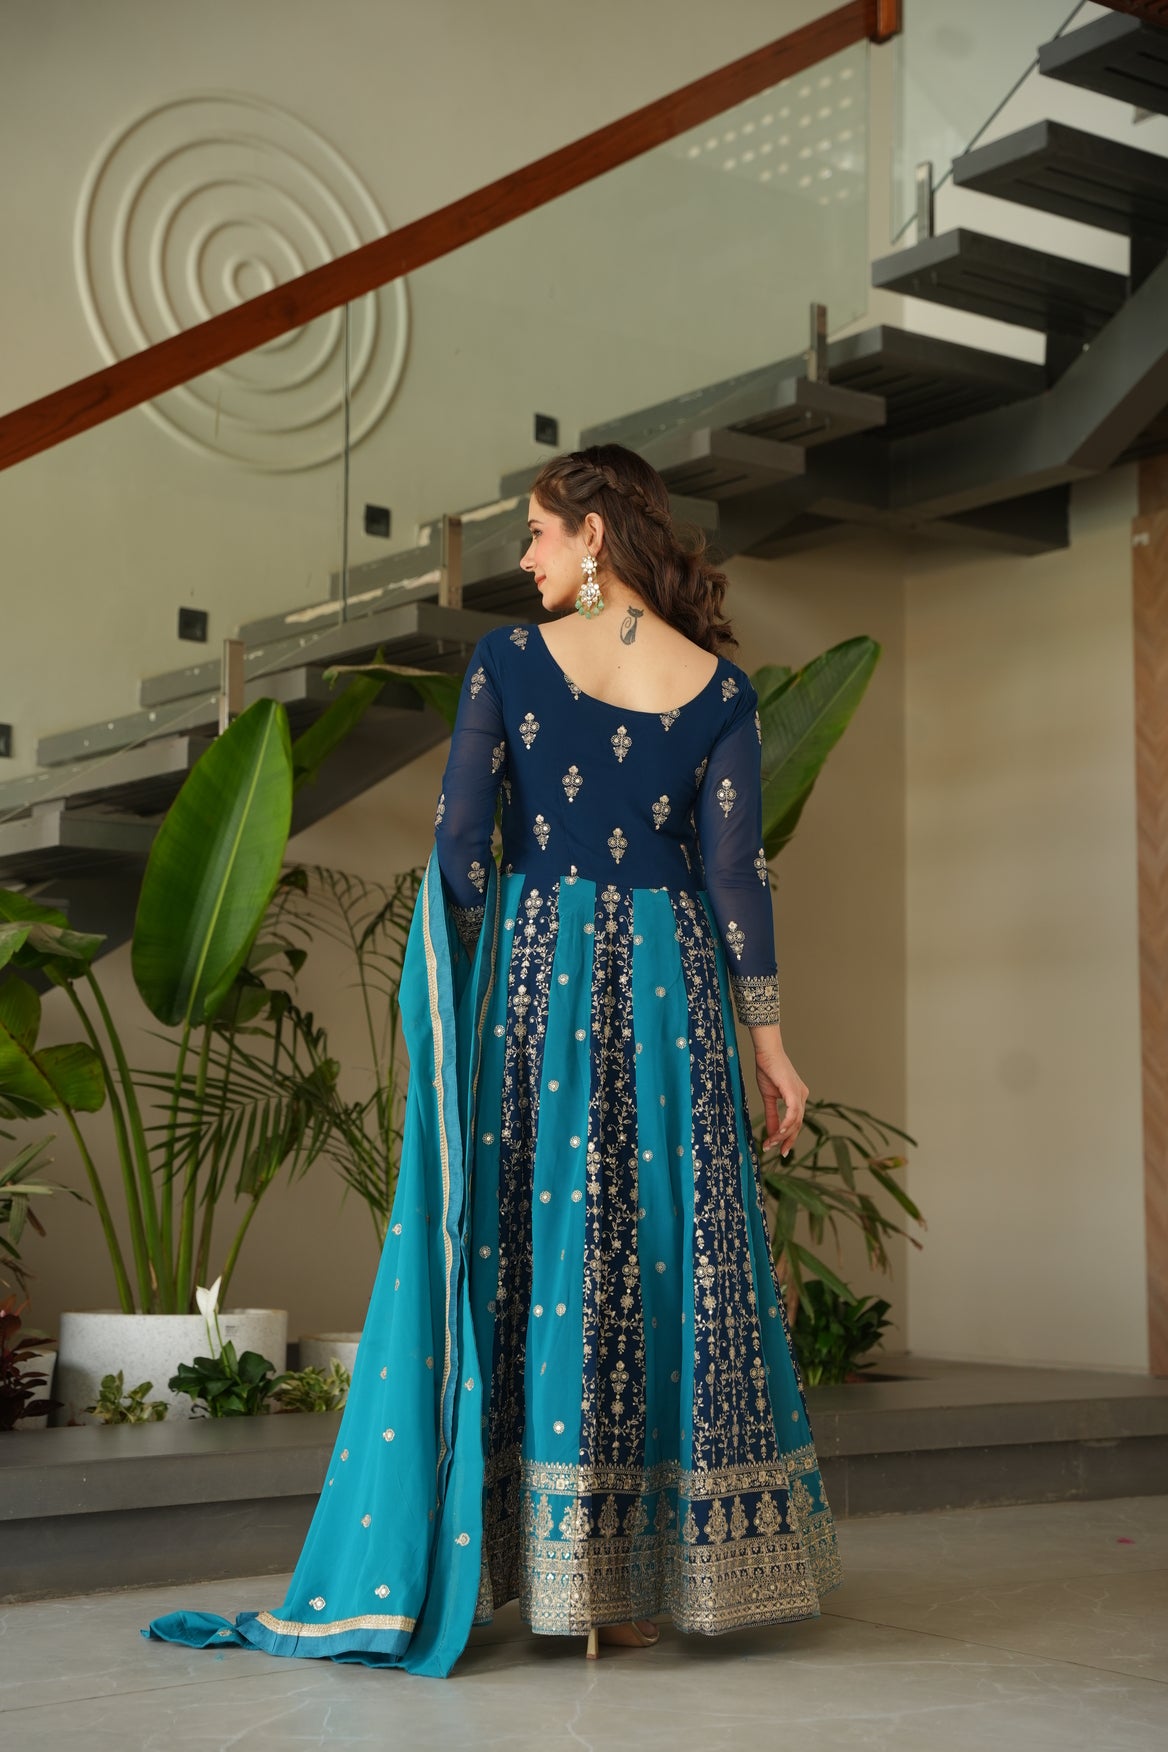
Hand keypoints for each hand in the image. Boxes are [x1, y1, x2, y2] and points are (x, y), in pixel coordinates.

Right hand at [754, 1039, 808, 1159]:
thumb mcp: (768, 1097)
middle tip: (777, 1152)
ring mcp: (800, 1094)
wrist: (766, 1053)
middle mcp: (802, 1096)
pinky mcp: (794, 1091)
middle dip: (787, 1140)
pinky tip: (778, 1132)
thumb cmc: (767, 1070)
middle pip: (797, 1125)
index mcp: (798, 1097)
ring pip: (795, 1121)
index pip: (795, 1122)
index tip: (778, 1149)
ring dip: (782, 1134)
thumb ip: (772, 1116)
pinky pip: (793, 1112)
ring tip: (771, 1143)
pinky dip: (786, 1124)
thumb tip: (771, 1133)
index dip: (787, 1137)